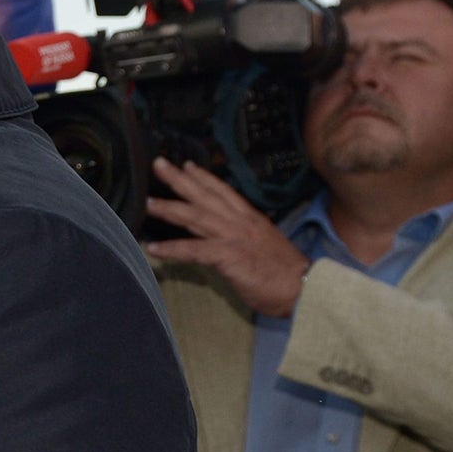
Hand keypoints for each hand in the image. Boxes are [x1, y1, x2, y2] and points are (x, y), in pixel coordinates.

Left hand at [142, 156, 308, 316]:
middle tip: (158, 164)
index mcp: (250, 218)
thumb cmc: (284, 272)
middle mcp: (240, 222)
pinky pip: (194, 250)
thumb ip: (244, 235)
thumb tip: (227, 235)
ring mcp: (234, 237)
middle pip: (204, 196)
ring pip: (196, 217)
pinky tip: (154, 249)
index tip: (187, 165)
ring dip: (169, 209)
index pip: (224, 191)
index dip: (204, 177)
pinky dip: (173, 249)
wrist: (305, 286)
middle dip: (179, 180)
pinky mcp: (229, 256)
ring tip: (148, 203)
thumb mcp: (264, 243)